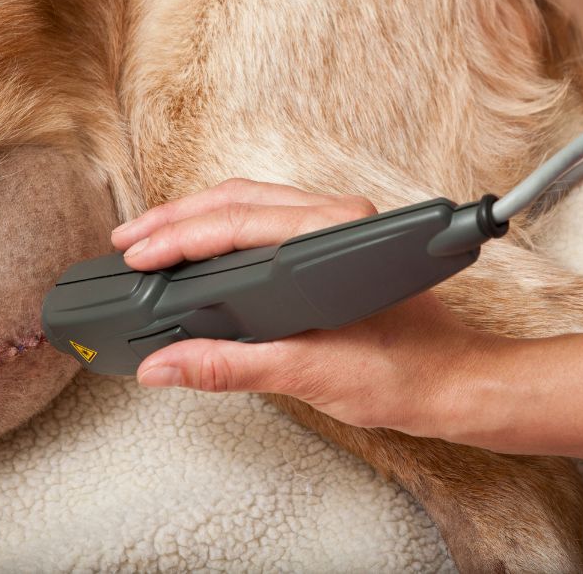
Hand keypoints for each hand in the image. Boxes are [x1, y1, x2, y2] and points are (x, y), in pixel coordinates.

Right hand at [109, 178, 499, 436]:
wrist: (455, 383)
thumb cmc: (405, 373)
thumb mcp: (308, 374)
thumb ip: (230, 366)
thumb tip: (166, 365)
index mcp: (334, 235)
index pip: (238, 222)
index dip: (179, 238)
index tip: (137, 257)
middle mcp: (337, 218)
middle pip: (238, 200)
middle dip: (175, 219)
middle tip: (128, 242)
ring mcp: (335, 227)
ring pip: (250, 205)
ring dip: (196, 220)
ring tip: (150, 241)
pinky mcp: (331, 244)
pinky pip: (266, 222)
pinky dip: (222, 233)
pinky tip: (199, 252)